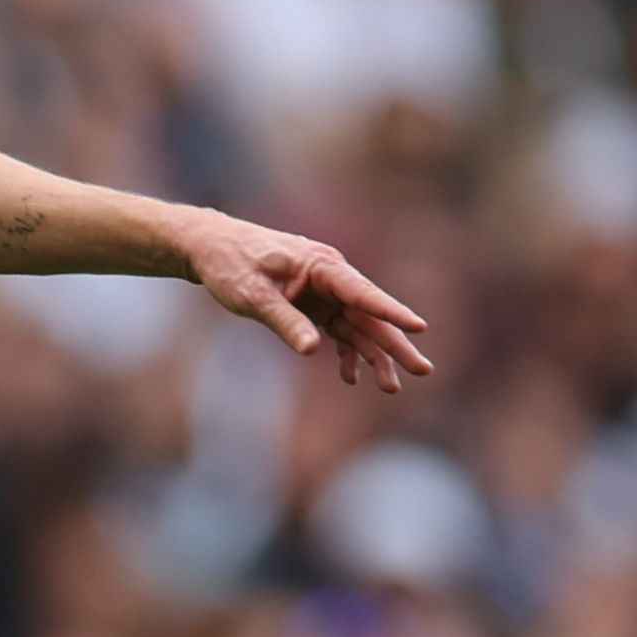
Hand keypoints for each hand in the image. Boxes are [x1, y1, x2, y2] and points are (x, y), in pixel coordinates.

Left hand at [180, 211, 434, 392]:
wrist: (212, 248)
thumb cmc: (230, 264)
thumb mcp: (251, 295)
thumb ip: (284, 320)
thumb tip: (314, 349)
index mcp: (322, 266)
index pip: (363, 293)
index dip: (392, 312)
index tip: (420, 327)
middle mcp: (331, 279)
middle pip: (370, 315)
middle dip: (396, 345)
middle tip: (424, 371)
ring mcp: (325, 293)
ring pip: (358, 327)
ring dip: (375, 356)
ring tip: (392, 387)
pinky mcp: (315, 305)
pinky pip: (339, 331)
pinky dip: (345, 353)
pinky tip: (351, 376)